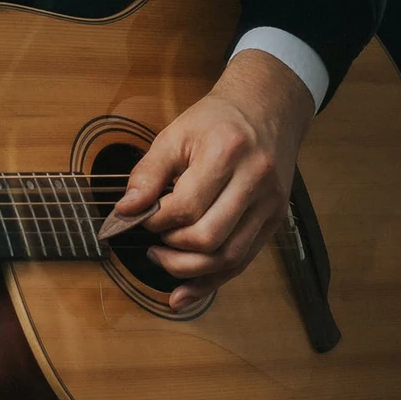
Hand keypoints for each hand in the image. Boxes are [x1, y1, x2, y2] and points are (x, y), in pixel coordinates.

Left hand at [110, 50, 314, 309]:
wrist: (266, 108)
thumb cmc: (216, 121)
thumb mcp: (174, 134)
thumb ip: (147, 173)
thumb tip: (125, 211)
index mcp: (227, 152)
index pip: (186, 206)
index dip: (156, 221)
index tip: (141, 218)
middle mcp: (255, 180)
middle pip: (209, 238)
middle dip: (172, 250)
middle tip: (152, 244)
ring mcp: (270, 204)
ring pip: (229, 258)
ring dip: (189, 271)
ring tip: (163, 260)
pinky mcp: (275, 220)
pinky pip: (243, 261)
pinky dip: (211, 281)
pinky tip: (185, 291)